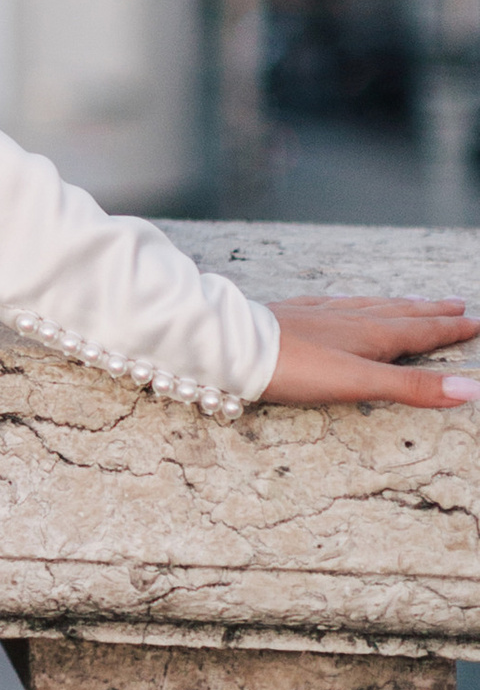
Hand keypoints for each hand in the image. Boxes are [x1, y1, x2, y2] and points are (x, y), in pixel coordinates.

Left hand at [261, 296, 479, 409]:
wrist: (234, 346)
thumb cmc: (296, 368)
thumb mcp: (360, 382)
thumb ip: (412, 386)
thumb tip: (469, 388)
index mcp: (370, 335)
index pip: (421, 331)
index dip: (450, 329)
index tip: (475, 321)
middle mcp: (349, 318)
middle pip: (400, 314)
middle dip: (430, 312)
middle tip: (456, 305)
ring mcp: (320, 314)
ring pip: (369, 306)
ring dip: (396, 305)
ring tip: (413, 301)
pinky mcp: (294, 314)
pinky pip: (335, 304)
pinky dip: (354, 303)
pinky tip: (344, 303)